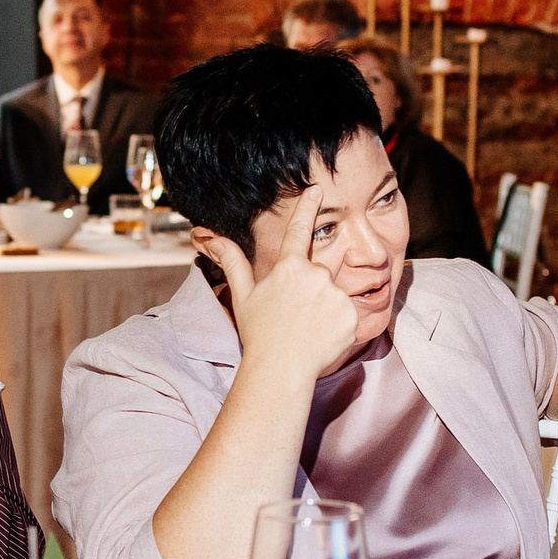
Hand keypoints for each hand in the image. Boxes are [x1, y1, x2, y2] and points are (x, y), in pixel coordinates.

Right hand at [203, 183, 356, 383]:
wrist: (280, 370)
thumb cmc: (259, 333)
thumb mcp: (243, 295)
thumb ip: (232, 261)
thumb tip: (206, 236)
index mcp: (288, 267)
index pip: (299, 230)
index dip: (308, 207)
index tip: (316, 188)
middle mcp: (315, 275)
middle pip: (319, 273)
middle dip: (311, 290)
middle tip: (297, 316)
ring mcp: (335, 295)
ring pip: (334, 293)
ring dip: (325, 307)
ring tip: (309, 329)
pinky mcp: (351, 315)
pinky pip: (348, 314)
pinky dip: (338, 324)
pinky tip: (322, 337)